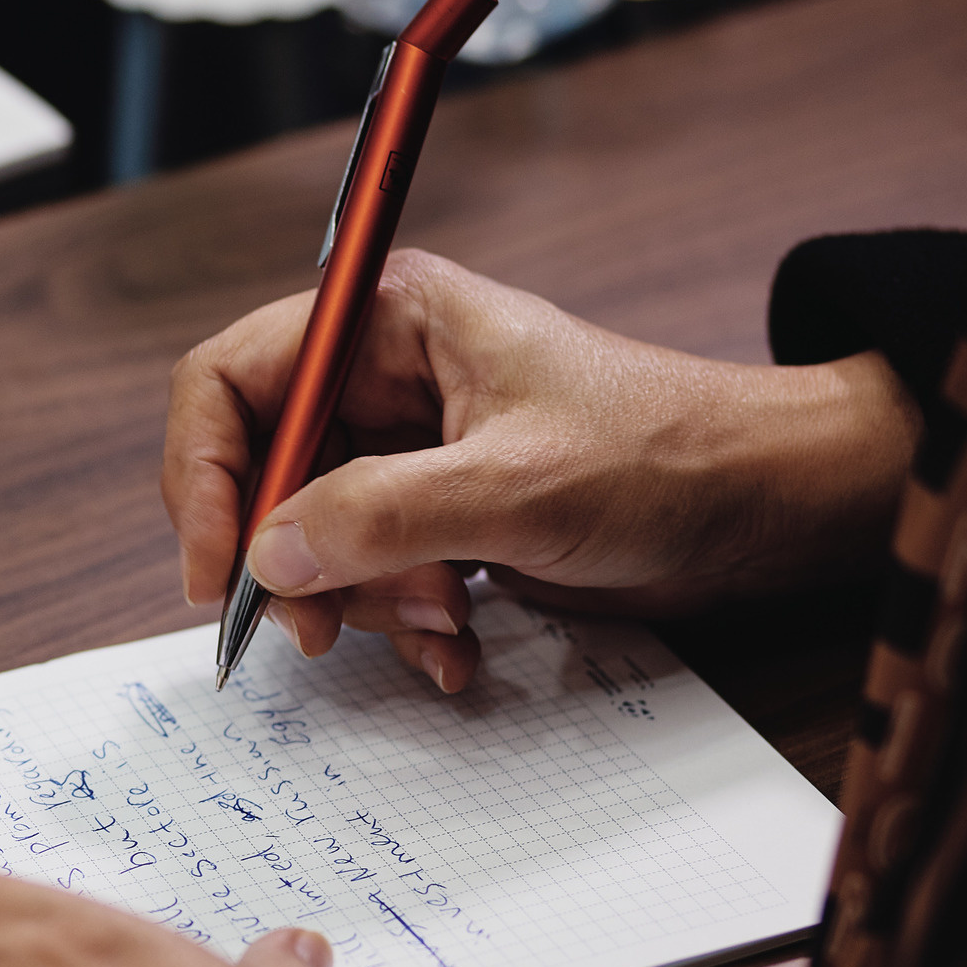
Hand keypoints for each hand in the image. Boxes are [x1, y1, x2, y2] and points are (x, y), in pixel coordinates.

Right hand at [163, 251, 919, 691]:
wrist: (765, 508)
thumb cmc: (666, 456)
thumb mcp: (514, 488)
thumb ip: (377, 516)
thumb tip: (266, 555)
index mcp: (387, 321)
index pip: (230, 382)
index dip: (201, 475)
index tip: (216, 567)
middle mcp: (384, 376)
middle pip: (260, 472)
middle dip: (289, 560)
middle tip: (319, 628)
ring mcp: (410, 447)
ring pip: (311, 538)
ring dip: (359, 601)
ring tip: (437, 622)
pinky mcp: (439, 511)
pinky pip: (369, 573)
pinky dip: (399, 620)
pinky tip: (454, 645)